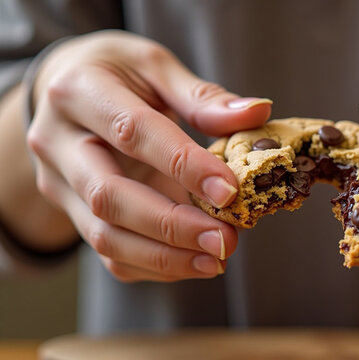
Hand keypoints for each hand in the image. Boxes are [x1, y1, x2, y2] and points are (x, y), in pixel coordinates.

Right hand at [26, 30, 271, 281]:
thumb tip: (257, 113)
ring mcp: (59, 183)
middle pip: (109, 197)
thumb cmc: (117, 72)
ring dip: (165, 257)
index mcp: (79, 91)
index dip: (184, 165)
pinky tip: (195, 263)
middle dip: (172, 226)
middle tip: (226, 239)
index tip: (230, 190)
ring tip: (218, 260)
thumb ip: (202, 96)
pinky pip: (109, 252)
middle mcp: (57, 142)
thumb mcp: (156, 66)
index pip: (132, 133)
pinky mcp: (72, 212)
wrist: (64, 90)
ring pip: (104, 236)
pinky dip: (155, 265)